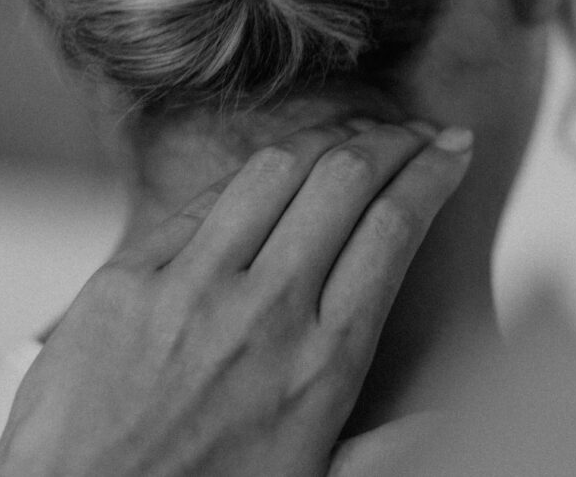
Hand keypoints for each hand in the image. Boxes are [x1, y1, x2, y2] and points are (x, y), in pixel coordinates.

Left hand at [0, 120, 472, 476]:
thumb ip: (385, 449)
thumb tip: (446, 420)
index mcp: (322, 366)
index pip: (394, 229)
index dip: (431, 174)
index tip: (449, 150)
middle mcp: (264, 314)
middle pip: (344, 180)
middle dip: (391, 139)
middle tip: (410, 131)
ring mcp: (189, 289)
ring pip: (276, 171)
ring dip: (324, 137)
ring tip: (349, 133)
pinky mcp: (126, 280)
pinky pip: (197, 203)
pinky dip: (245, 178)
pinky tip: (266, 174)